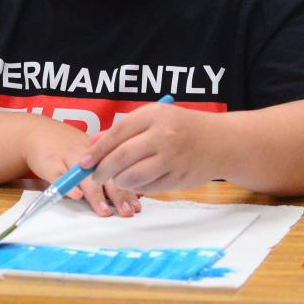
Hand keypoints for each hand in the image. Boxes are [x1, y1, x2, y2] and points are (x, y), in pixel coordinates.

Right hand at [22, 120, 140, 216]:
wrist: (38, 132)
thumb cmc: (70, 148)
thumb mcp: (90, 155)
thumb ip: (109, 174)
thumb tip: (133, 199)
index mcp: (99, 153)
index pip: (118, 171)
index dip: (128, 189)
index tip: (136, 206)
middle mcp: (86, 156)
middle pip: (104, 176)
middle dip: (117, 195)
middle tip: (126, 212)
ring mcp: (67, 159)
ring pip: (83, 177)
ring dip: (95, 194)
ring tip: (104, 210)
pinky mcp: (48, 164)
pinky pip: (58, 176)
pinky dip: (67, 186)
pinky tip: (76, 196)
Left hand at [79, 101, 213, 192]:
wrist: (221, 142)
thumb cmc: (181, 127)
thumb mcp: (153, 118)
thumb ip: (122, 130)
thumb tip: (91, 145)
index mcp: (153, 115)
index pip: (116, 135)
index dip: (96, 151)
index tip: (82, 162)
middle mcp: (163, 136)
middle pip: (120, 158)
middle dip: (101, 170)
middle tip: (94, 176)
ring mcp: (172, 159)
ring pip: (131, 177)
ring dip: (118, 181)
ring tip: (117, 177)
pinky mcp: (178, 179)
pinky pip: (147, 187)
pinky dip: (137, 187)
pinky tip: (138, 180)